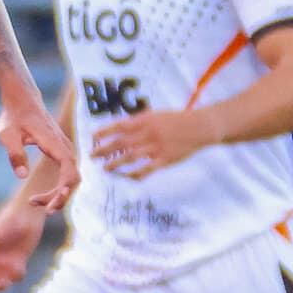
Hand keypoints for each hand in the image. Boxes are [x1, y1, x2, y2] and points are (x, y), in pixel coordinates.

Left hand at [0, 84, 79, 206]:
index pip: (68, 169)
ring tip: (34, 202)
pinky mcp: (61, 152)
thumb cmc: (13, 117)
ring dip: (57, 194)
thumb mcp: (7, 135)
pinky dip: (58, 187)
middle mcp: (64, 146)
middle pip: (73, 178)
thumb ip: (15, 154)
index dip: (63, 189)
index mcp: (53, 142)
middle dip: (60, 196)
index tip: (50, 205)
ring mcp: (65, 149)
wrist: (22, 100)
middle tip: (35, 205)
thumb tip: (22, 175)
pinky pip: (66, 173)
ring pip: (71, 177)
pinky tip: (41, 197)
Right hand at [0, 205, 47, 292]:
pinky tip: (20, 264)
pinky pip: (16, 277)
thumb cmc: (6, 221)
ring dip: (6, 280)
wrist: (27, 214)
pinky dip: (17, 274)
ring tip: (13, 269)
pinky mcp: (18, 262)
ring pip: (1, 282)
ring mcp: (4, 262)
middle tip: (2, 281)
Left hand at [91, 107, 213, 175]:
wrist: (200, 127)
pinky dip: (135, 174)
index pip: (118, 126)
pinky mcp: (165, 159)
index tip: (92, 138)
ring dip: (115, 163)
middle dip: (104, 150)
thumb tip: (120, 127)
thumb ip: (139, 121)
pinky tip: (127, 177)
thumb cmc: (177, 119)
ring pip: (130, 157)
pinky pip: (146, 170)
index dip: (103, 132)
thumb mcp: (156, 114)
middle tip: (92, 156)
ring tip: (105, 168)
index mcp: (145, 120)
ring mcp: (156, 147)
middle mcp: (148, 133)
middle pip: (120, 143)